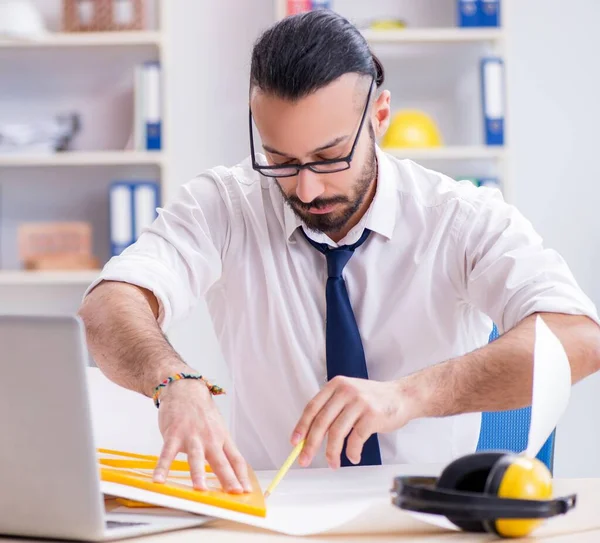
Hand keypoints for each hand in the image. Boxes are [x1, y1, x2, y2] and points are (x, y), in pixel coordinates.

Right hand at [152, 379, 251, 493]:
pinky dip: (162, 467)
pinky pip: (167, 453)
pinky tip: (159, 479)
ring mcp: (192, 436)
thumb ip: (221, 448)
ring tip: (200, 489)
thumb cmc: (201, 412)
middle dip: (228, 478)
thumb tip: (229, 470)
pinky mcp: (174, 434)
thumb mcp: (217, 428)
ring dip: (198, 473)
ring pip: (196, 457)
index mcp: (222, 438)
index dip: (242, 475)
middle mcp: (210, 438)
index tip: (246, 491)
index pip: (236, 459)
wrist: (185, 389)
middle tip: (234, 493)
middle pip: (221, 461)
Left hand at [291, 376, 419, 467]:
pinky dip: (352, 452)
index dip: (301, 426)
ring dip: (332, 453)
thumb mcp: (349, 395)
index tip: (294, 442)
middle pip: (321, 422)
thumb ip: (332, 409)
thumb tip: (309, 435)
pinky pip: (355, 440)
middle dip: (310, 444)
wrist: (402, 396)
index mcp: (336, 385)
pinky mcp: (372, 415)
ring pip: (337, 433)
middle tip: (304, 459)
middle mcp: (346, 391)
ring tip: (333, 463)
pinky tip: (353, 457)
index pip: (312, 407)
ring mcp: (359, 402)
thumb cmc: (373, 399)